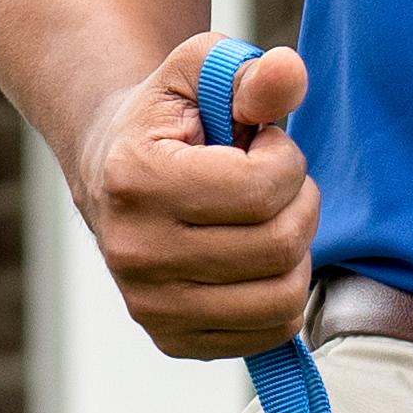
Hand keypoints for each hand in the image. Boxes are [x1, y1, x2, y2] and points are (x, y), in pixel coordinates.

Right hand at [77, 37, 318, 357]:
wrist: (112, 171)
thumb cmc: (170, 118)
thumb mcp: (200, 72)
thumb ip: (248, 71)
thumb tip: (288, 72)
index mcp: (136, 180)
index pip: (261, 189)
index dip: (286, 159)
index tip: (265, 145)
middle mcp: (135, 252)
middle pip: (278, 246)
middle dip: (300, 204)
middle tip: (277, 184)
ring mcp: (150, 306)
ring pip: (282, 298)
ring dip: (298, 252)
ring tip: (270, 220)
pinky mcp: (172, 341)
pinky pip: (269, 334)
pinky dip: (283, 294)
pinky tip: (259, 260)